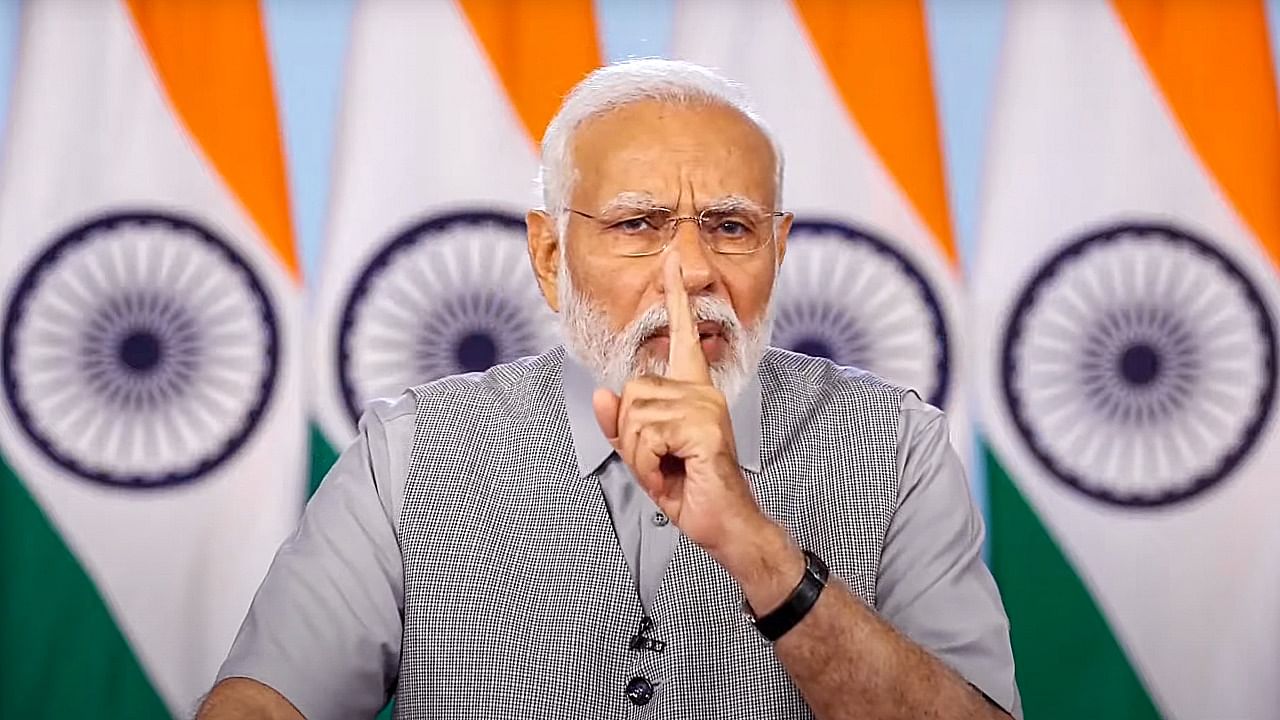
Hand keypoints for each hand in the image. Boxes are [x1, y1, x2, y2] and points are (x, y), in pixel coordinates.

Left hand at [591, 250, 770, 558]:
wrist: (724, 524)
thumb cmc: (691, 488)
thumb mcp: (646, 456)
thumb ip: (623, 425)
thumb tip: (602, 395)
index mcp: (694, 390)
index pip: (683, 335)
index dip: (675, 298)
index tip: (669, 263)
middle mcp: (702, 390)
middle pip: (630, 393)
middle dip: (631, 438)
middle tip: (661, 462)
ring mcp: (704, 406)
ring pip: (634, 417)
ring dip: (640, 456)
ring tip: (670, 470)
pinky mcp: (702, 426)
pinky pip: (646, 437)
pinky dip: (649, 466)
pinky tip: (674, 475)